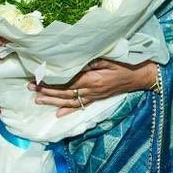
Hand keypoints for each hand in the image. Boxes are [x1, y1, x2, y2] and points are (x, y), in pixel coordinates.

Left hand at [31, 59, 158, 117]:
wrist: (142, 75)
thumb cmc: (125, 63)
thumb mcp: (108, 57)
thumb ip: (90, 60)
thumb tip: (70, 60)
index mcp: (93, 78)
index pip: (67, 81)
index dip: (51, 81)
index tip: (37, 78)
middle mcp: (92, 90)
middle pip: (65, 92)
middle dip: (47, 91)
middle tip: (31, 89)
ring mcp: (94, 96)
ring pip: (70, 101)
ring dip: (53, 101)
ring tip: (37, 100)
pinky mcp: (98, 98)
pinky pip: (81, 106)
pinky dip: (68, 110)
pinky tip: (57, 114)